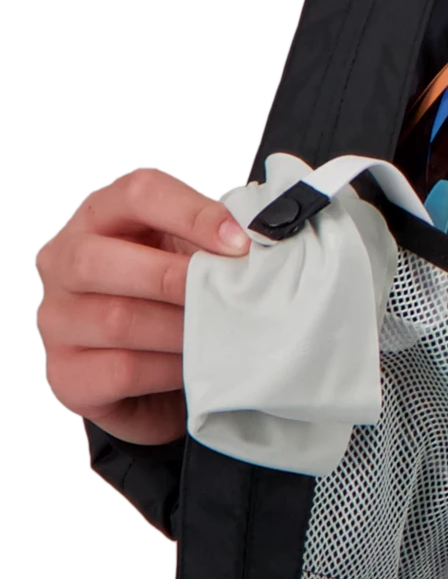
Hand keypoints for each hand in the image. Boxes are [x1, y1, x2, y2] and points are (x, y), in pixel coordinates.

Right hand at [35, 168, 251, 445]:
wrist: (157, 384)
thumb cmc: (172, 308)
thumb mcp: (190, 261)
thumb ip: (212, 245)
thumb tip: (258, 241)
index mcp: (100, 221)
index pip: (136, 194)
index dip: (191, 213)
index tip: (239, 243)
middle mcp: (65, 265)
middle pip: (98, 259)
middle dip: (173, 279)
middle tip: (224, 297)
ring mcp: (59, 323)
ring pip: (116, 320)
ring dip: (180, 330)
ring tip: (220, 336)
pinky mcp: (69, 377)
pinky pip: (123, 370)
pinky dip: (169, 370)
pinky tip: (195, 369)